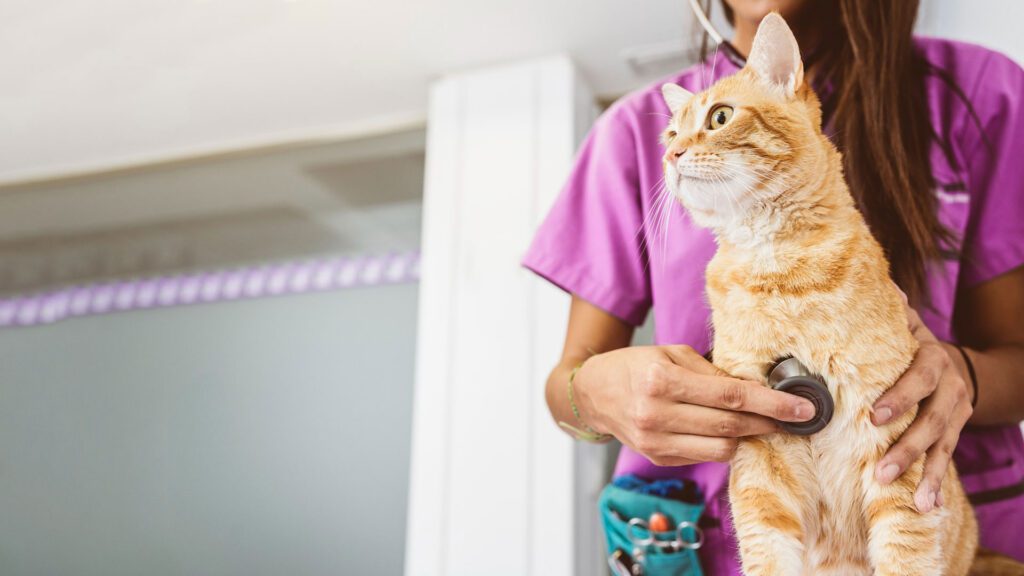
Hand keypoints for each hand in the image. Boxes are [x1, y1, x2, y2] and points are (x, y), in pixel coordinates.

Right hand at [573, 345, 816, 465]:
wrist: (593, 393)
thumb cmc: (635, 366)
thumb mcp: (671, 354)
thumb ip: (712, 373)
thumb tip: (756, 389)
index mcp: (661, 381)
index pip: (730, 396)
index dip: (771, 404)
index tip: (801, 409)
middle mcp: (657, 414)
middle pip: (730, 425)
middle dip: (768, 422)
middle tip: (793, 417)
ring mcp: (656, 441)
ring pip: (721, 448)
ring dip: (746, 436)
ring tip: (758, 422)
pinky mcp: (657, 457)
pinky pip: (704, 456)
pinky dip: (721, 443)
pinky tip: (727, 430)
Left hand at [871, 299, 973, 512]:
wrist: (956, 364)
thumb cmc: (911, 345)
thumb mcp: (905, 324)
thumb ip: (890, 312)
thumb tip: (877, 285)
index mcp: (932, 359)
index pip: (918, 378)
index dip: (899, 397)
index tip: (874, 416)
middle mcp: (949, 388)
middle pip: (932, 421)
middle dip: (907, 447)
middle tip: (881, 470)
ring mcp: (955, 414)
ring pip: (942, 446)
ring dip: (925, 473)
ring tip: (911, 499)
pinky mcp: (955, 434)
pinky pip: (947, 460)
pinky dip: (938, 484)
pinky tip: (928, 506)